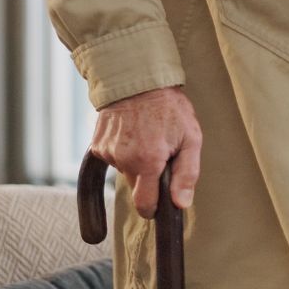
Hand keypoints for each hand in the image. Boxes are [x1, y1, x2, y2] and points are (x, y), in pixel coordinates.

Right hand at [91, 86, 202, 218]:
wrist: (138, 80)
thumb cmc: (171, 109)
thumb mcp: (191, 138)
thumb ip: (187, 174)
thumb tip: (180, 204)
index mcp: (148, 162)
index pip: (144, 205)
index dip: (153, 208)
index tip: (159, 205)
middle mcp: (124, 159)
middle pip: (136, 186)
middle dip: (149, 178)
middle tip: (161, 153)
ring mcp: (108, 152)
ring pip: (125, 172)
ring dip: (136, 163)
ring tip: (148, 137)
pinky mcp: (98, 145)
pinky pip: (113, 160)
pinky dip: (123, 153)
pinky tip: (133, 135)